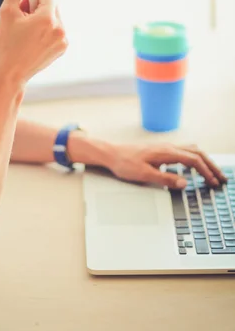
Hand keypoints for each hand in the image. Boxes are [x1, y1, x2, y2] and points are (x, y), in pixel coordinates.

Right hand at [0, 0, 67, 86]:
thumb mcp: (7, 12)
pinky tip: (33, 40)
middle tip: (22, 21)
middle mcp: (60, 29)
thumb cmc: (5, 43)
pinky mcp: (62, 49)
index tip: (23, 7)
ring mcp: (63, 41)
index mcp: (49, 18)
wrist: (8, 73)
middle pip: (52, 5)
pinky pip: (57, 31)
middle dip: (38, 8)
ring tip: (27, 32)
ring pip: (55, 18)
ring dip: (43, 19)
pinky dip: (47, 31)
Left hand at [107, 143, 227, 188]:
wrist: (111, 153)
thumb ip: (165, 179)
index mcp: (166, 152)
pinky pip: (184, 151)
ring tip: (212, 173)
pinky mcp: (161, 150)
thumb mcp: (143, 174)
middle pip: (197, 153)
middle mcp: (168, 147)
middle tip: (221, 178)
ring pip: (191, 150)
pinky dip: (195, 158)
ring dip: (204, 161)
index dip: (206, 172)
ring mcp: (165, 147)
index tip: (214, 183)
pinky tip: (194, 167)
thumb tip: (184, 183)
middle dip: (211, 165)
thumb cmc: (124, 163)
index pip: (193, 160)